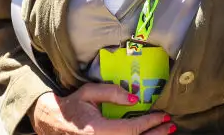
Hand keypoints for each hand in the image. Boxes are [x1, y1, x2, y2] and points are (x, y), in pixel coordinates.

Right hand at [31, 83, 173, 134]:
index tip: (163, 116)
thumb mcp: (89, 93)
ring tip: (165, 132)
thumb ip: (112, 92)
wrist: (52, 123)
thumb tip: (134, 98)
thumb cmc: (72, 106)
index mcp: (98, 131)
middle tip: (171, 126)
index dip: (150, 123)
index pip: (131, 129)